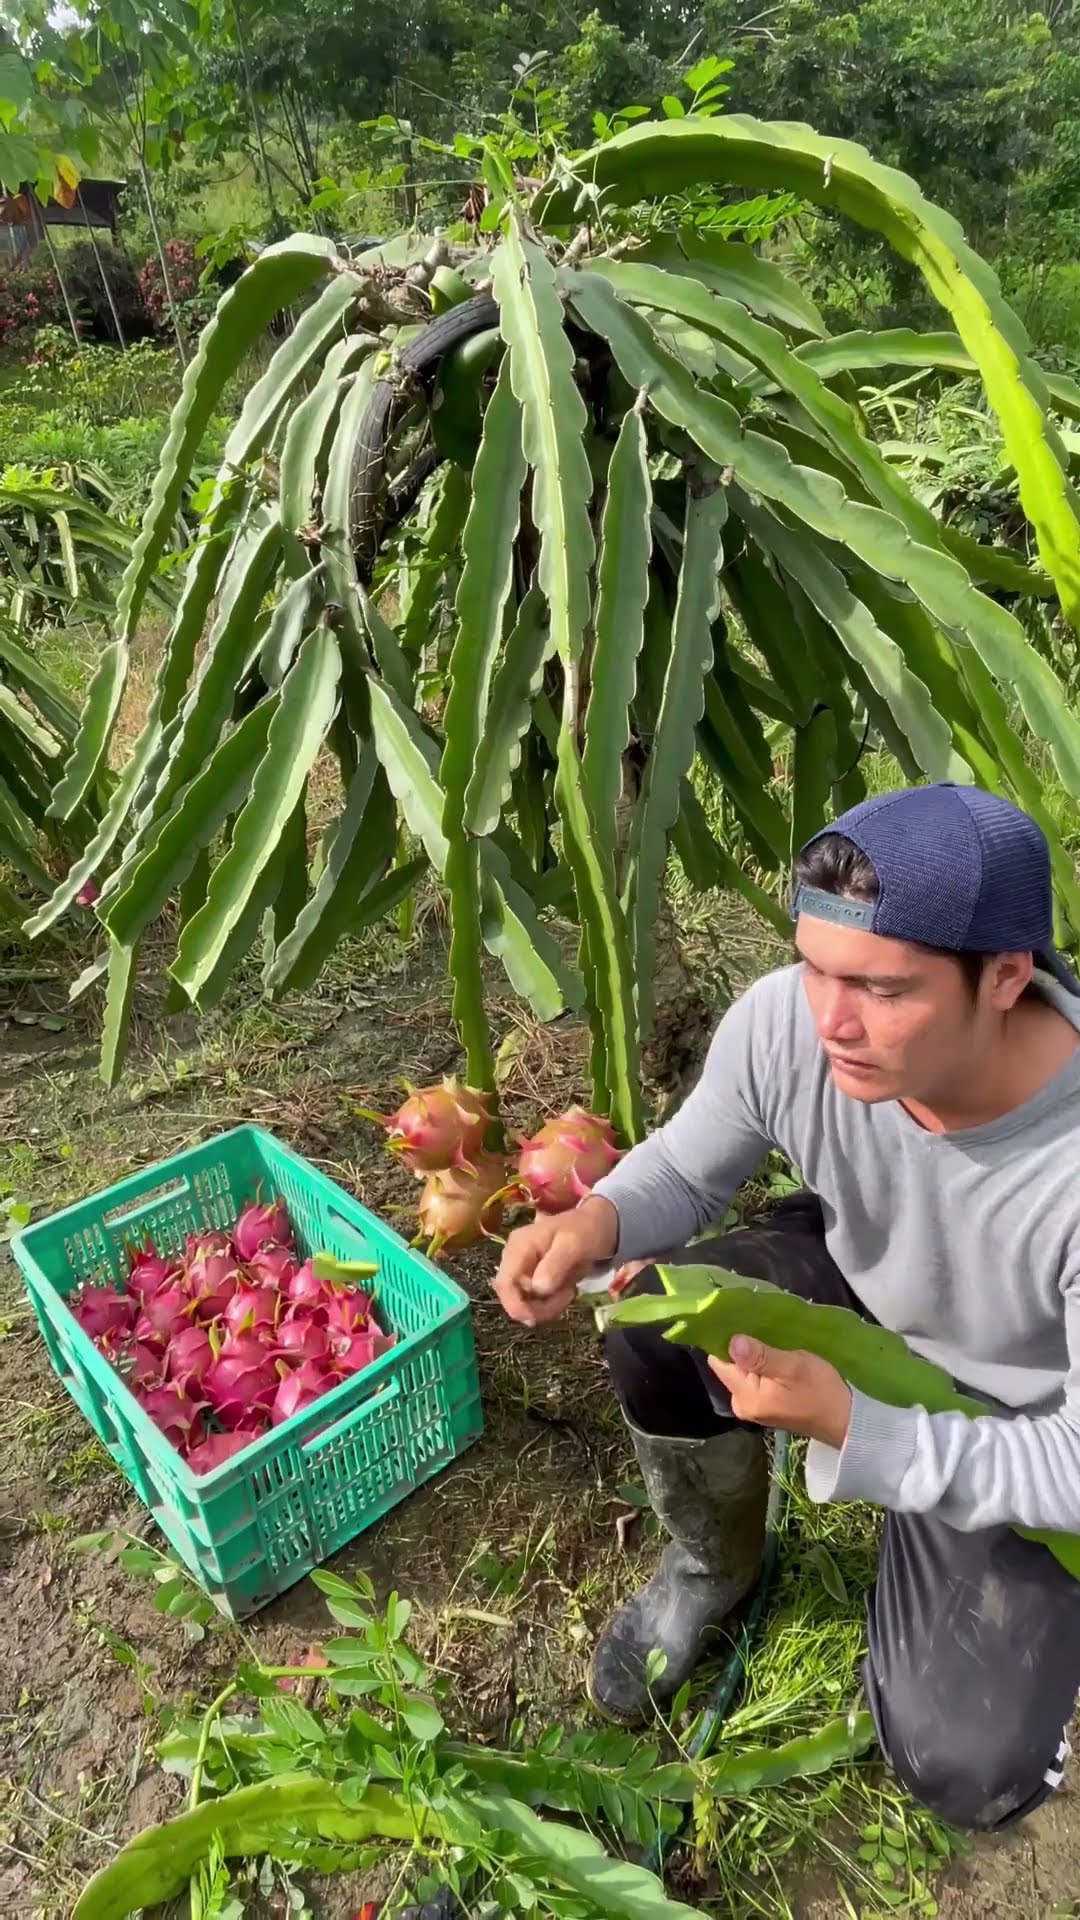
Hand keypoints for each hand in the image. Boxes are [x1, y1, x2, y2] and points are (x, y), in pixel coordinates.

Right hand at [494, 1196, 619, 1326]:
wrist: (597, 1225)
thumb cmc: (586, 1231)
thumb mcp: (575, 1244)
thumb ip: (556, 1265)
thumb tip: (537, 1289)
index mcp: (520, 1245)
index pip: (504, 1282)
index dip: (514, 1305)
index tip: (534, 1319)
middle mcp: (515, 1257)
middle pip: (512, 1296)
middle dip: (538, 1306)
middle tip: (568, 1296)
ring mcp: (522, 1268)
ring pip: (523, 1302)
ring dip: (547, 1306)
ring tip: (570, 1291)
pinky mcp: (532, 1278)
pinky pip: (534, 1301)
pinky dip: (550, 1303)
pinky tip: (566, 1291)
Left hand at [708, 1336, 851, 1448]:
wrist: (845, 1421)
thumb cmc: (822, 1392)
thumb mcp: (794, 1367)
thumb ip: (761, 1356)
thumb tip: (732, 1341)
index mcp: (745, 1396)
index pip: (719, 1360)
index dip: (726, 1338)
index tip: (740, 1319)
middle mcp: (741, 1403)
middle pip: (729, 1365)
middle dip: (741, 1346)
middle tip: (760, 1325)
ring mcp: (753, 1406)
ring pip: (742, 1370)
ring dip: (753, 1354)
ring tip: (769, 1335)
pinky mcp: (764, 1404)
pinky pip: (753, 1378)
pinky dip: (761, 1364)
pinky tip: (775, 1352)